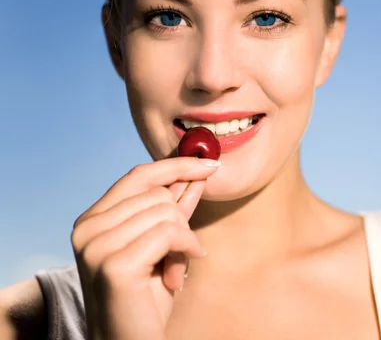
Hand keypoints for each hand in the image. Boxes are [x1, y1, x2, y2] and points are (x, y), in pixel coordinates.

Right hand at [71, 157, 218, 339]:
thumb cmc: (146, 299)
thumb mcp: (162, 246)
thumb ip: (173, 209)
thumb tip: (197, 173)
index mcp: (92, 220)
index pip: (138, 175)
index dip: (177, 166)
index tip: (211, 165)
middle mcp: (87, 229)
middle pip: (157, 193)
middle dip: (181, 220)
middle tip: (179, 255)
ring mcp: (96, 246)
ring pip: (165, 211)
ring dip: (182, 241)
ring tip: (172, 271)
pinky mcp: (113, 264)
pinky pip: (169, 233)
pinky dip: (185, 249)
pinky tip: (178, 275)